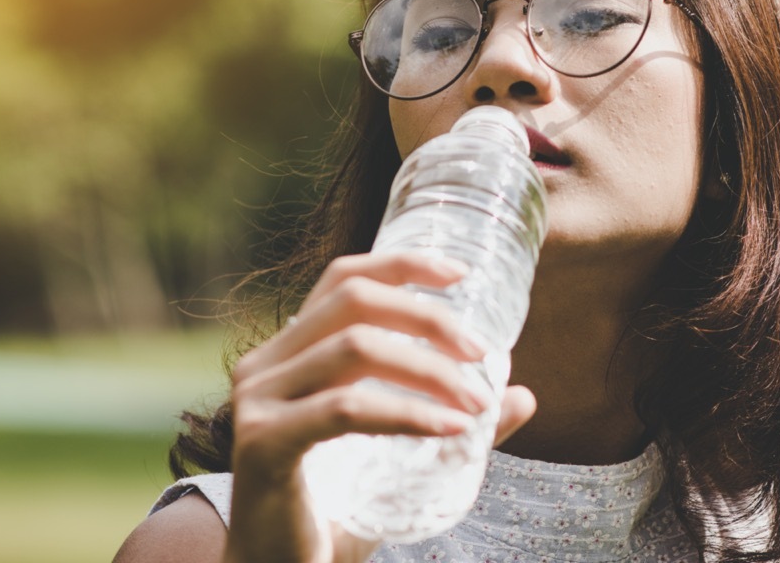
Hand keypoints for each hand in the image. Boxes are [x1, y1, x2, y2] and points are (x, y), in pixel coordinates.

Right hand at [224, 252, 535, 562]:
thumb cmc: (335, 514)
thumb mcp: (396, 458)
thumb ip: (449, 421)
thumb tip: (522, 394)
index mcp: (287, 354)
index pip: (341, 280)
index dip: (401, 264)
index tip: (461, 274)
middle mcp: (263, 366)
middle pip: (353, 302)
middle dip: (428, 317)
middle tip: (482, 353)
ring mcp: (256, 401)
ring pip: (355, 349)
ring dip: (428, 369)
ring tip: (477, 402)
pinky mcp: (263, 443)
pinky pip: (347, 409)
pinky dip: (407, 411)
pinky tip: (451, 428)